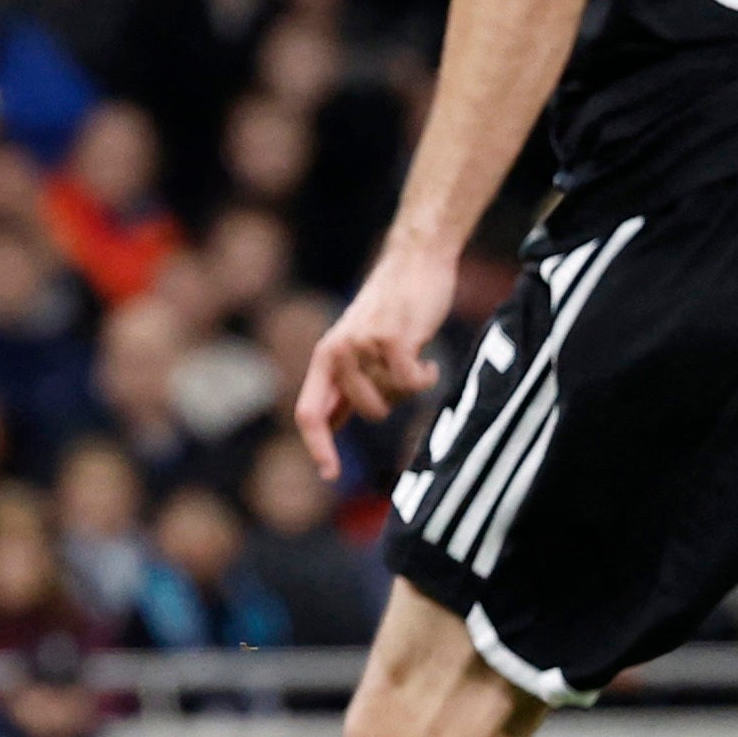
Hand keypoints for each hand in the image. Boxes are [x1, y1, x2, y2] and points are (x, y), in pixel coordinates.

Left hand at [295, 240, 455, 482]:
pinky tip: (427, 357)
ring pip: (392, 399)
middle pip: (366, 412)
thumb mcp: (356, 347)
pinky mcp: (392, 338)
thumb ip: (344, 384)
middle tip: (401, 375)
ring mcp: (363, 345)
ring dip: (409, 386)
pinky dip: (426, 376)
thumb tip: (329, 429)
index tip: (330, 475)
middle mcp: (338, 352)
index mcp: (325, 358)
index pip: (310, 412)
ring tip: (411, 357)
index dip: (318, 447)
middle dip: (391, 403)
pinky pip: (413, 383)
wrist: (415, 261)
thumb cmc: (391, 309)